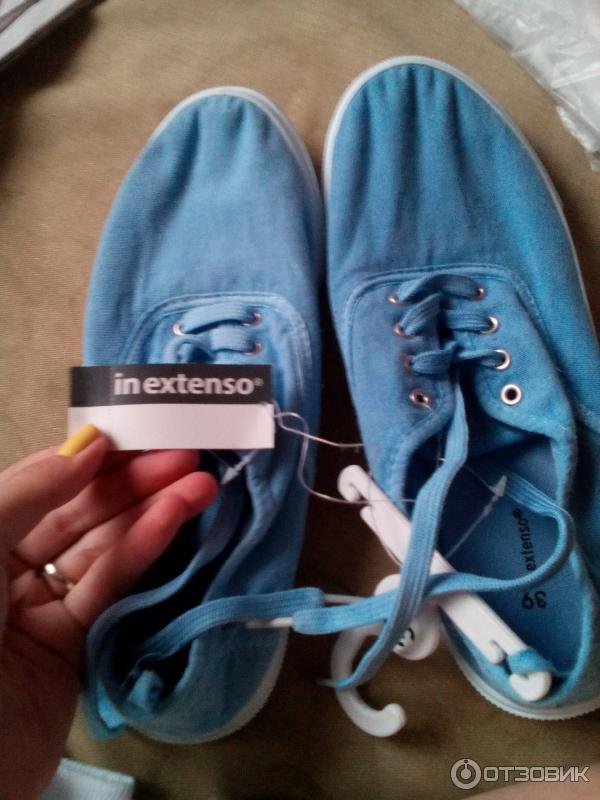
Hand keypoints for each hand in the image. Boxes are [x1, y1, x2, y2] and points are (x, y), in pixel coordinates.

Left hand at [0, 428, 217, 799]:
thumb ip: (31, 491)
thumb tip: (88, 446)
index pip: (38, 485)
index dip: (86, 459)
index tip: (135, 435)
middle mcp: (3, 567)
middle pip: (77, 513)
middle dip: (130, 481)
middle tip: (184, 454)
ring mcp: (40, 607)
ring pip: (101, 548)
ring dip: (151, 512)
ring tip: (199, 482)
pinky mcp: (72, 645)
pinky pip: (109, 588)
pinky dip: (145, 551)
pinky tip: (176, 518)